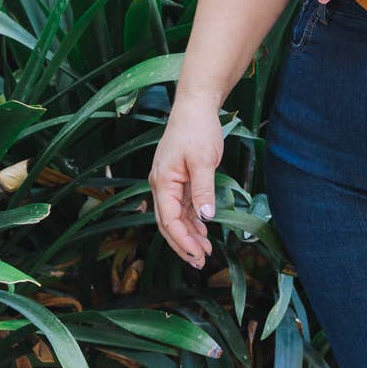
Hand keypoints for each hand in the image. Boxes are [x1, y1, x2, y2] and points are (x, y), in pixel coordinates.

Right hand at [149, 102, 223, 267]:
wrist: (195, 106)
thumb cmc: (197, 129)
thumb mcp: (204, 159)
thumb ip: (203, 189)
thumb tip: (205, 217)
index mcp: (162, 182)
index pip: (169, 220)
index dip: (182, 240)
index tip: (197, 255)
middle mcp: (161, 185)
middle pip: (168, 223)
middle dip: (183, 244)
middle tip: (201, 261)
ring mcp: (169, 182)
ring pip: (176, 216)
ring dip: (189, 234)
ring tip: (205, 251)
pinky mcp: (179, 179)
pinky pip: (182, 206)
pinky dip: (192, 220)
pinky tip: (203, 231)